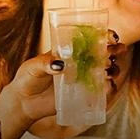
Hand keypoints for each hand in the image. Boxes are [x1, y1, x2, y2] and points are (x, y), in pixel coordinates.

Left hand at [5, 29, 120, 123]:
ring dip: (114, 69)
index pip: (93, 38)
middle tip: (110, 55)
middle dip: (115, 50)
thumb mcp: (33, 67)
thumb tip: (61, 65)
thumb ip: (45, 63)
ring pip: (109, 70)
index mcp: (71, 50)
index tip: (112, 38)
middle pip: (106, 52)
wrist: (24, 103)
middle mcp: (81, 62)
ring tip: (106, 71)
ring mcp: (85, 78)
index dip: (106, 35)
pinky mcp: (85, 94)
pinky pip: (104, 90)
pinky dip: (110, 87)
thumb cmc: (27, 79)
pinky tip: (107, 86)